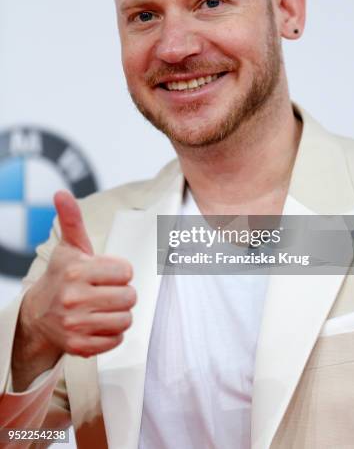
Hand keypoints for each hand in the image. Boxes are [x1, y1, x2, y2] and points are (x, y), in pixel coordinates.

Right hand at [21, 190, 136, 359]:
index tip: (108, 273)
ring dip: (120, 314)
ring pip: (125, 320)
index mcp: (77, 271)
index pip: (126, 272)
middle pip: (129, 297)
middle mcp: (74, 298)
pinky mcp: (78, 346)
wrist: (38, 313)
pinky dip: (112, 334)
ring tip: (105, 307)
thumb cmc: (61, 275)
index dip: (121, 272)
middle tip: (108, 292)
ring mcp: (75, 324)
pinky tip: (99, 323)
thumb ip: (71, 219)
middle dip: (123, 293)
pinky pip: (115, 340)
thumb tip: (61, 193)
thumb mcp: (69, 246)